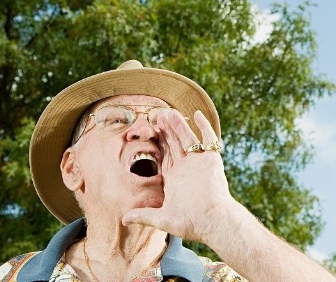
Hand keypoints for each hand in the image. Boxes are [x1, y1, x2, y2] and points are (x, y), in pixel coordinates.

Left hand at [122, 109, 235, 242]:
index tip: (150, 131)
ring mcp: (199, 162)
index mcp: (175, 179)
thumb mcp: (162, 218)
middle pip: (175, 144)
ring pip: (187, 138)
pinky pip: (208, 139)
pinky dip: (204, 126)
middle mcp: (187, 169)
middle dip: (167, 130)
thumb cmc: (189, 223)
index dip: (158, 143)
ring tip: (169, 112)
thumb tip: (123, 219)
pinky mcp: (211, 159)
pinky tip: (197, 114)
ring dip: (179, 125)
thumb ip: (143, 215)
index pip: (165, 156)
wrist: (212, 221)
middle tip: (158, 116)